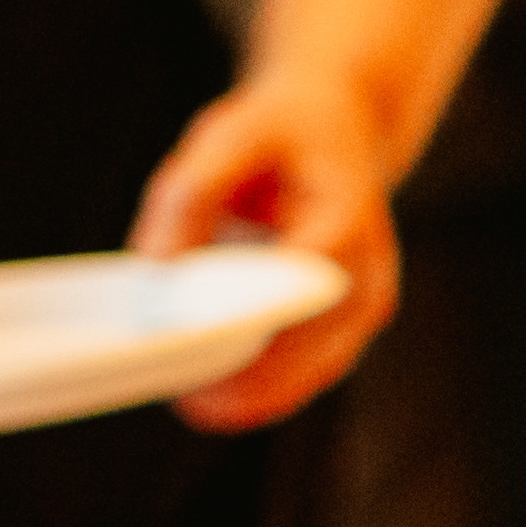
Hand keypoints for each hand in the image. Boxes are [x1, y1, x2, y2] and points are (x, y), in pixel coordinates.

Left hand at [129, 67, 400, 429]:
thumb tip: (158, 272)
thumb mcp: (227, 136)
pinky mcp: (347, 334)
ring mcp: (363, 314)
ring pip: (307, 378)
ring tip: (189, 399)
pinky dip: (259, 390)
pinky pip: (303, 378)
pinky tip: (211, 392)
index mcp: (345, 222)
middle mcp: (367, 279)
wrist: (338, 128)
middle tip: (182, 398)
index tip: (196, 350)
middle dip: (242, 380)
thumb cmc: (278, 132)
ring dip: (250, 395)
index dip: (248, 324)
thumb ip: (190, 198)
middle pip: (306, 351)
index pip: (297, 290)